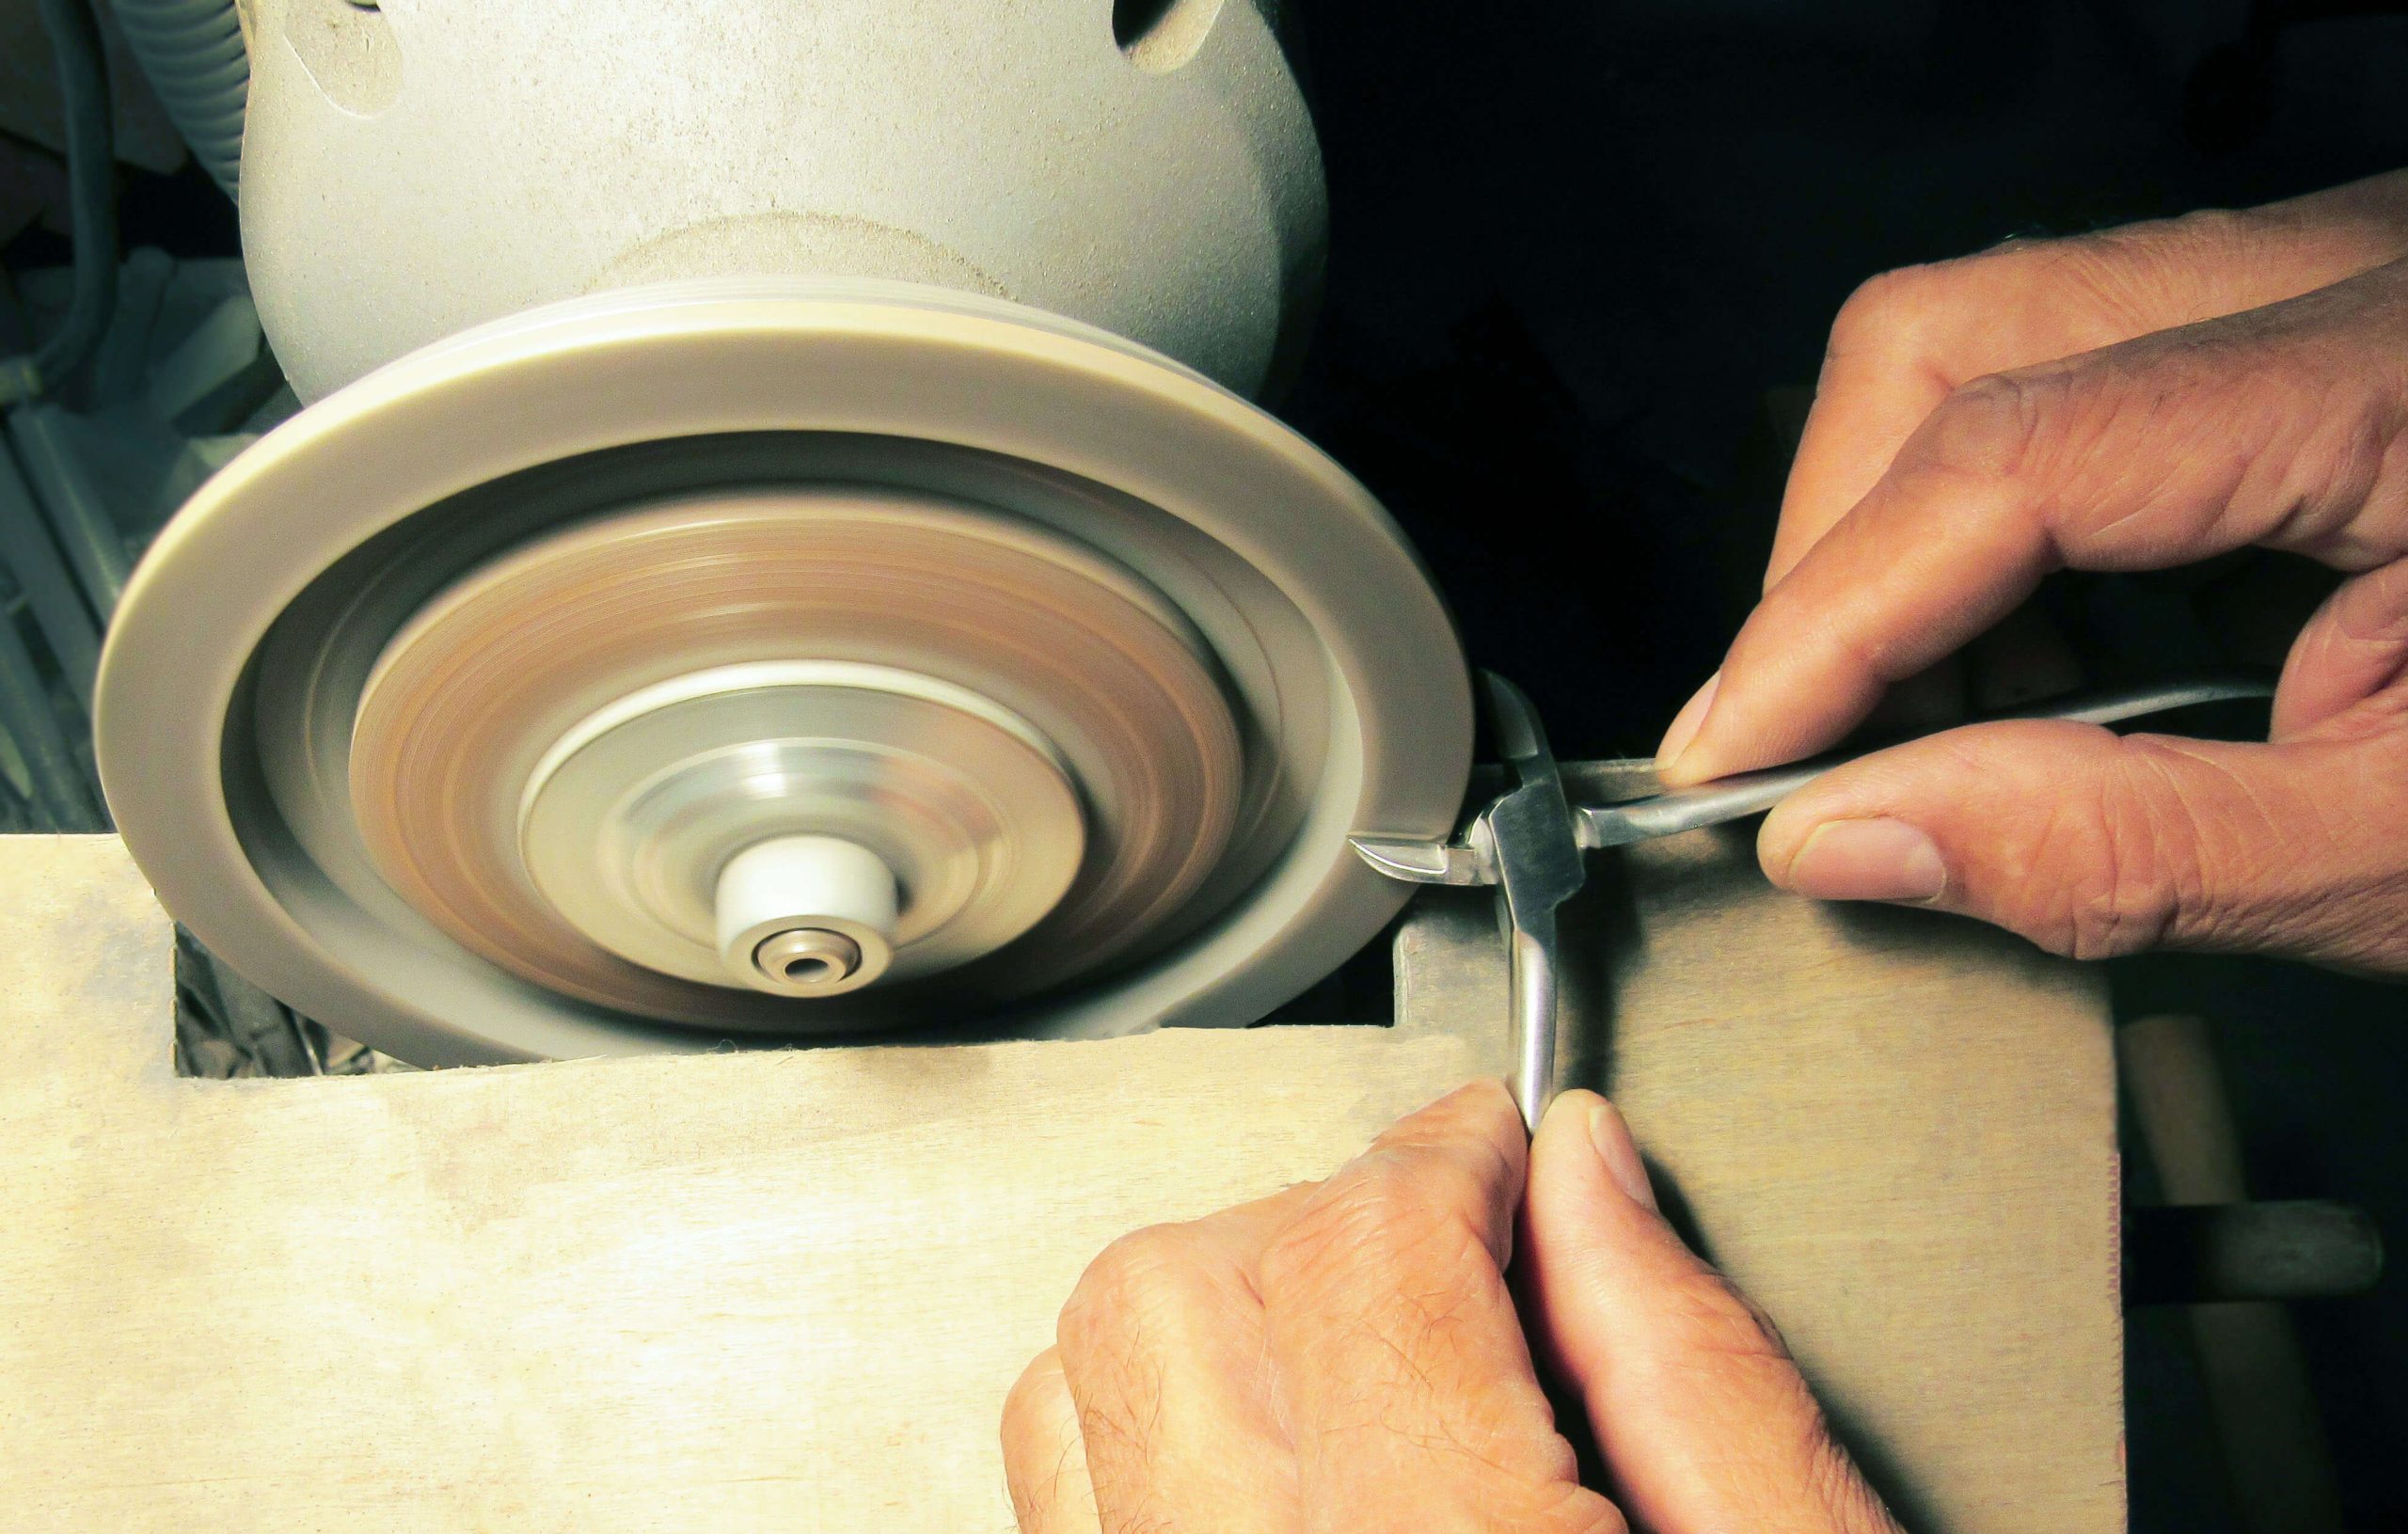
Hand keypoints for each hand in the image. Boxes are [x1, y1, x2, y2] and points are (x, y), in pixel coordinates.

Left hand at [1000, 1081, 1898, 1533]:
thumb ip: (1688, 1365)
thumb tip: (1589, 1179)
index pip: (1362, 1256)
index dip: (1446, 1159)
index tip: (1506, 1150)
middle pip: (1179, 1299)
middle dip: (1325, 1224)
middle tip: (1460, 1252)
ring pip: (1083, 1389)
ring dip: (1223, 1319)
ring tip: (1377, 1355)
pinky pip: (1065, 1512)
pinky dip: (1157, 1435)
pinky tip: (1298, 1464)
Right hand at [1656, 170, 2407, 972]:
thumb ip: (2125, 845)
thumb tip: (1856, 834)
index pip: (2012, 456)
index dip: (1828, 619)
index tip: (1729, 761)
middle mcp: (2359, 273)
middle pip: (1955, 337)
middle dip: (1836, 553)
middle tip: (1812, 740)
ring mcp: (2339, 280)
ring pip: (1994, 336)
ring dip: (1909, 539)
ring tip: (1944, 720)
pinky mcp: (2319, 327)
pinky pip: (2074, 376)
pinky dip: (2006, 531)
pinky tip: (2054, 664)